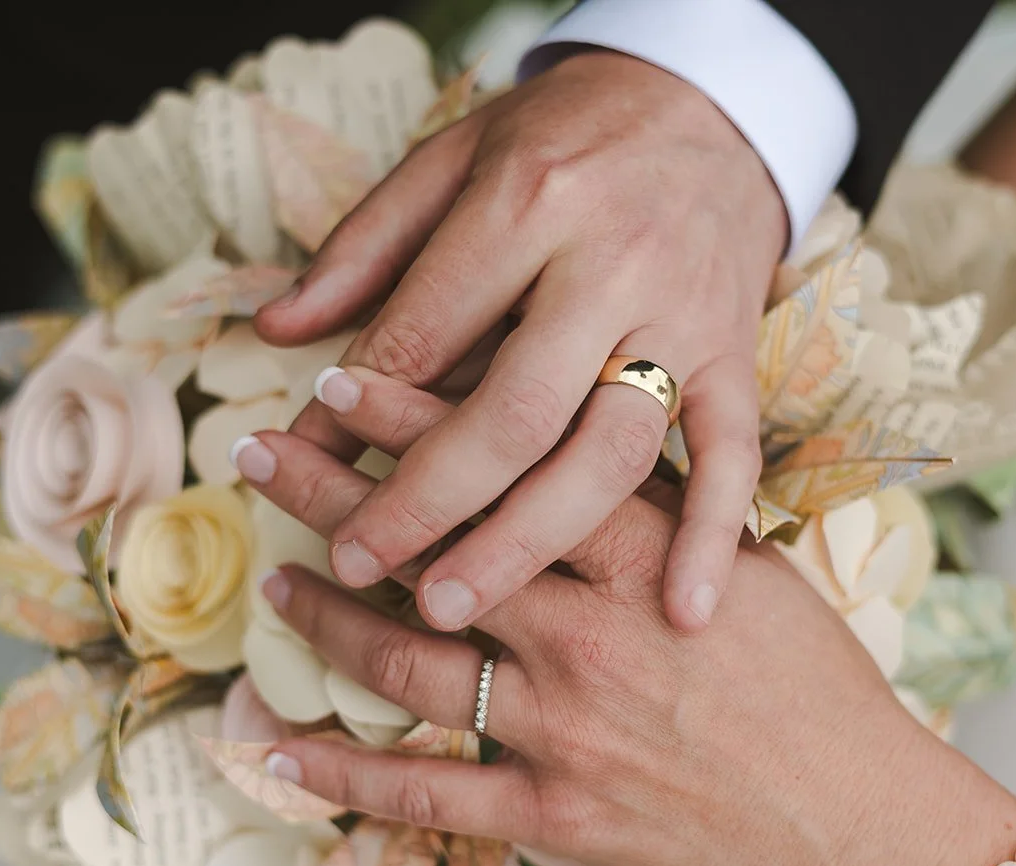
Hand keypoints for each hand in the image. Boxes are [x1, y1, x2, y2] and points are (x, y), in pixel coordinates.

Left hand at [232, 376, 1015, 865]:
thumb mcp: (750, 567)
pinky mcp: (552, 812)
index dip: (415, 417)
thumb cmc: (814, 685)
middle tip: (263, 455)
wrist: (854, 819)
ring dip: (330, 620)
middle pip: (434, 550)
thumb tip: (579, 446)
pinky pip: (425, 790)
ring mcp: (563, 728)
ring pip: (412, 662)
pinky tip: (276, 745)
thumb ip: (660, 512)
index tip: (343, 380)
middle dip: (337, 498)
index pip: (507, 466)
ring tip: (279, 580)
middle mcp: (590, 634)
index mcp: (645, 557)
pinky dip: (343, 771)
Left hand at [255, 49, 786, 634]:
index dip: (354, 405)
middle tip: (355, 561)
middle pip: (514, 410)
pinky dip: (713, 535)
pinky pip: (733, 456)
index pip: (427, 327)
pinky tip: (684, 611)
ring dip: (530, 539)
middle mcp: (612, 264)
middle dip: (427, 499)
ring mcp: (685, 319)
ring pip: (609, 451)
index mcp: (528, 201)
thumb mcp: (453, 155)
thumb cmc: (564, 136)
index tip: (293, 464)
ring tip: (451, 605)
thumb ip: (365, 244)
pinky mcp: (737, 357)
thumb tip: (278, 328)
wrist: (711, 105)